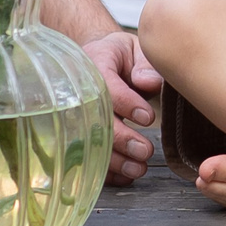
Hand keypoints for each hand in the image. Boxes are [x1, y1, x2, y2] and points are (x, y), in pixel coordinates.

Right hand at [82, 30, 162, 186]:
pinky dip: (107, 171)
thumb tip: (149, 83)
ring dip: (114, 160)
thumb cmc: (123, 55)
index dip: (126, 103)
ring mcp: (76, 114)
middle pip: (94, 119)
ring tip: (139, 168)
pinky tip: (126, 176)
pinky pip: (89, 156)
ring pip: (90, 142)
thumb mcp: (137, 49)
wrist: (100, 58)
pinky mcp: (80, 134)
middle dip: (120, 138)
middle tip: (145, 150)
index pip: (105, 85)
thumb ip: (146, 64)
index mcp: (95, 62)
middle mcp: (80, 91)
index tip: (148, 118)